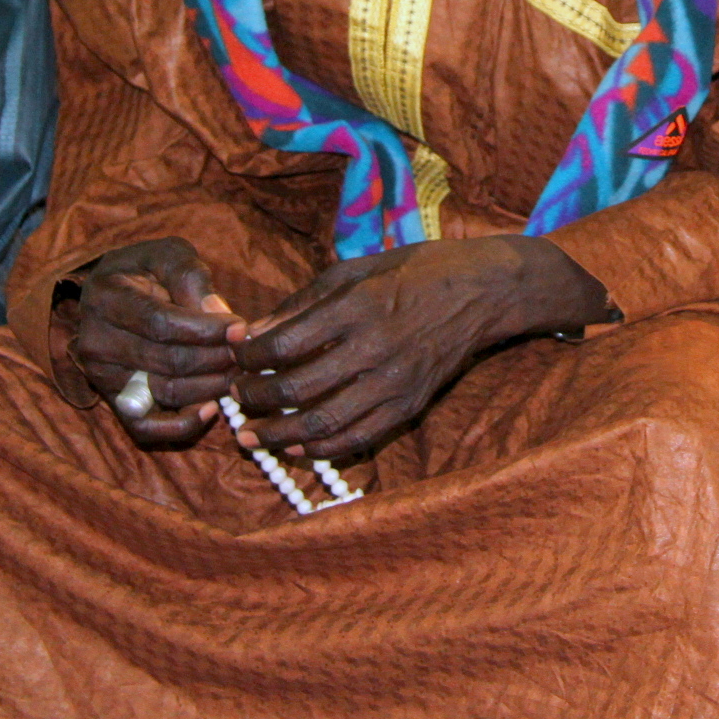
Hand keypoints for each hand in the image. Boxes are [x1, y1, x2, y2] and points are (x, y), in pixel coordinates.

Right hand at [70, 237, 239, 448]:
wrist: (113, 293)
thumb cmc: (146, 270)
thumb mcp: (167, 255)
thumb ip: (190, 276)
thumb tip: (218, 314)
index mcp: (106, 298)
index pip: (160, 324)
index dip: (205, 330)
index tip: (240, 329)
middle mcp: (96, 342)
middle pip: (167, 361)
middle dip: (215, 358)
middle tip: (246, 353)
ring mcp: (102, 376)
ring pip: (164, 392)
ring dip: (210, 387)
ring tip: (237, 372)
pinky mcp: (115, 401)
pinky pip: (147, 427)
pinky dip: (182, 426)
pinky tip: (211, 409)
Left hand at [229, 235, 609, 463]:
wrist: (483, 291)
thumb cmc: (413, 272)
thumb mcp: (353, 271)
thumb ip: (302, 304)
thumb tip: (253, 333)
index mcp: (357, 306)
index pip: (283, 345)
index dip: (249, 358)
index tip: (235, 359)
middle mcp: (374, 347)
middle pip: (297, 388)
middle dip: (256, 399)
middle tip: (237, 399)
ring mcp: (395, 381)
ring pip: (323, 423)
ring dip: (279, 434)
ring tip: (253, 436)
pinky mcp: (410, 404)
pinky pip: (358, 438)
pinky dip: (321, 448)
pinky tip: (296, 445)